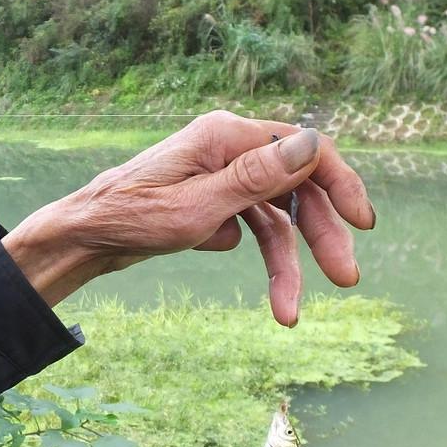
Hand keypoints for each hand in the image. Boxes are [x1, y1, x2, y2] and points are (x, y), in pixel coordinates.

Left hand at [1, 110, 374, 324]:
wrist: (84, 239)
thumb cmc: (131, 219)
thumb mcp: (200, 208)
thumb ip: (258, 178)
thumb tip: (312, 144)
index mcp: (226, 135)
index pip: (305, 150)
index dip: (341, 185)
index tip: (362, 225)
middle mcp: (227, 147)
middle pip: (295, 189)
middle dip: (320, 236)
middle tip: (345, 279)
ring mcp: (218, 173)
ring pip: (274, 217)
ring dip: (286, 263)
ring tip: (289, 312)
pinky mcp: (210, 198)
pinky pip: (247, 224)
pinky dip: (248, 250)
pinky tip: (210, 248)